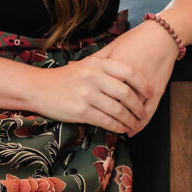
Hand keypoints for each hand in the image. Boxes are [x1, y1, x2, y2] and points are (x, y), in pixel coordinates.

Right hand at [37, 51, 153, 131]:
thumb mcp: (86, 65)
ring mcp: (87, 95)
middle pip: (126, 93)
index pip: (128, 72)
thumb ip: (107, 66)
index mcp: (96, 63)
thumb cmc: (66, 77)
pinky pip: (107, 121)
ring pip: (118, 110)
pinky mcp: (81, 111)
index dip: (143, 83)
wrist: (39, 88)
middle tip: (143, 113)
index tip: (151, 92)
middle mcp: (93, 77)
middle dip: (138, 106)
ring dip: (130, 120)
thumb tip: (134, 74)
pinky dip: (118, 127)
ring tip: (135, 123)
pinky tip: (122, 128)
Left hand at [93, 19, 178, 134]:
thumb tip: (73, 65)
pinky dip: (141, 123)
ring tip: (117, 129)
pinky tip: (133, 130)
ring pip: (132, 111)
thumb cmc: (135, 40)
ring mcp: (145, 87)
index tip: (84, 108)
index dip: (92, 102)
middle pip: (115, 103)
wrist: (161, 36)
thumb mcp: (112, 47)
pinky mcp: (157, 91)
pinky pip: (149, 112)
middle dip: (108, 116)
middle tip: (100, 123)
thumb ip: (96, 59)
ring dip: (125, 123)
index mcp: (114, 68)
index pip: (100, 90)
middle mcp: (129, 80)